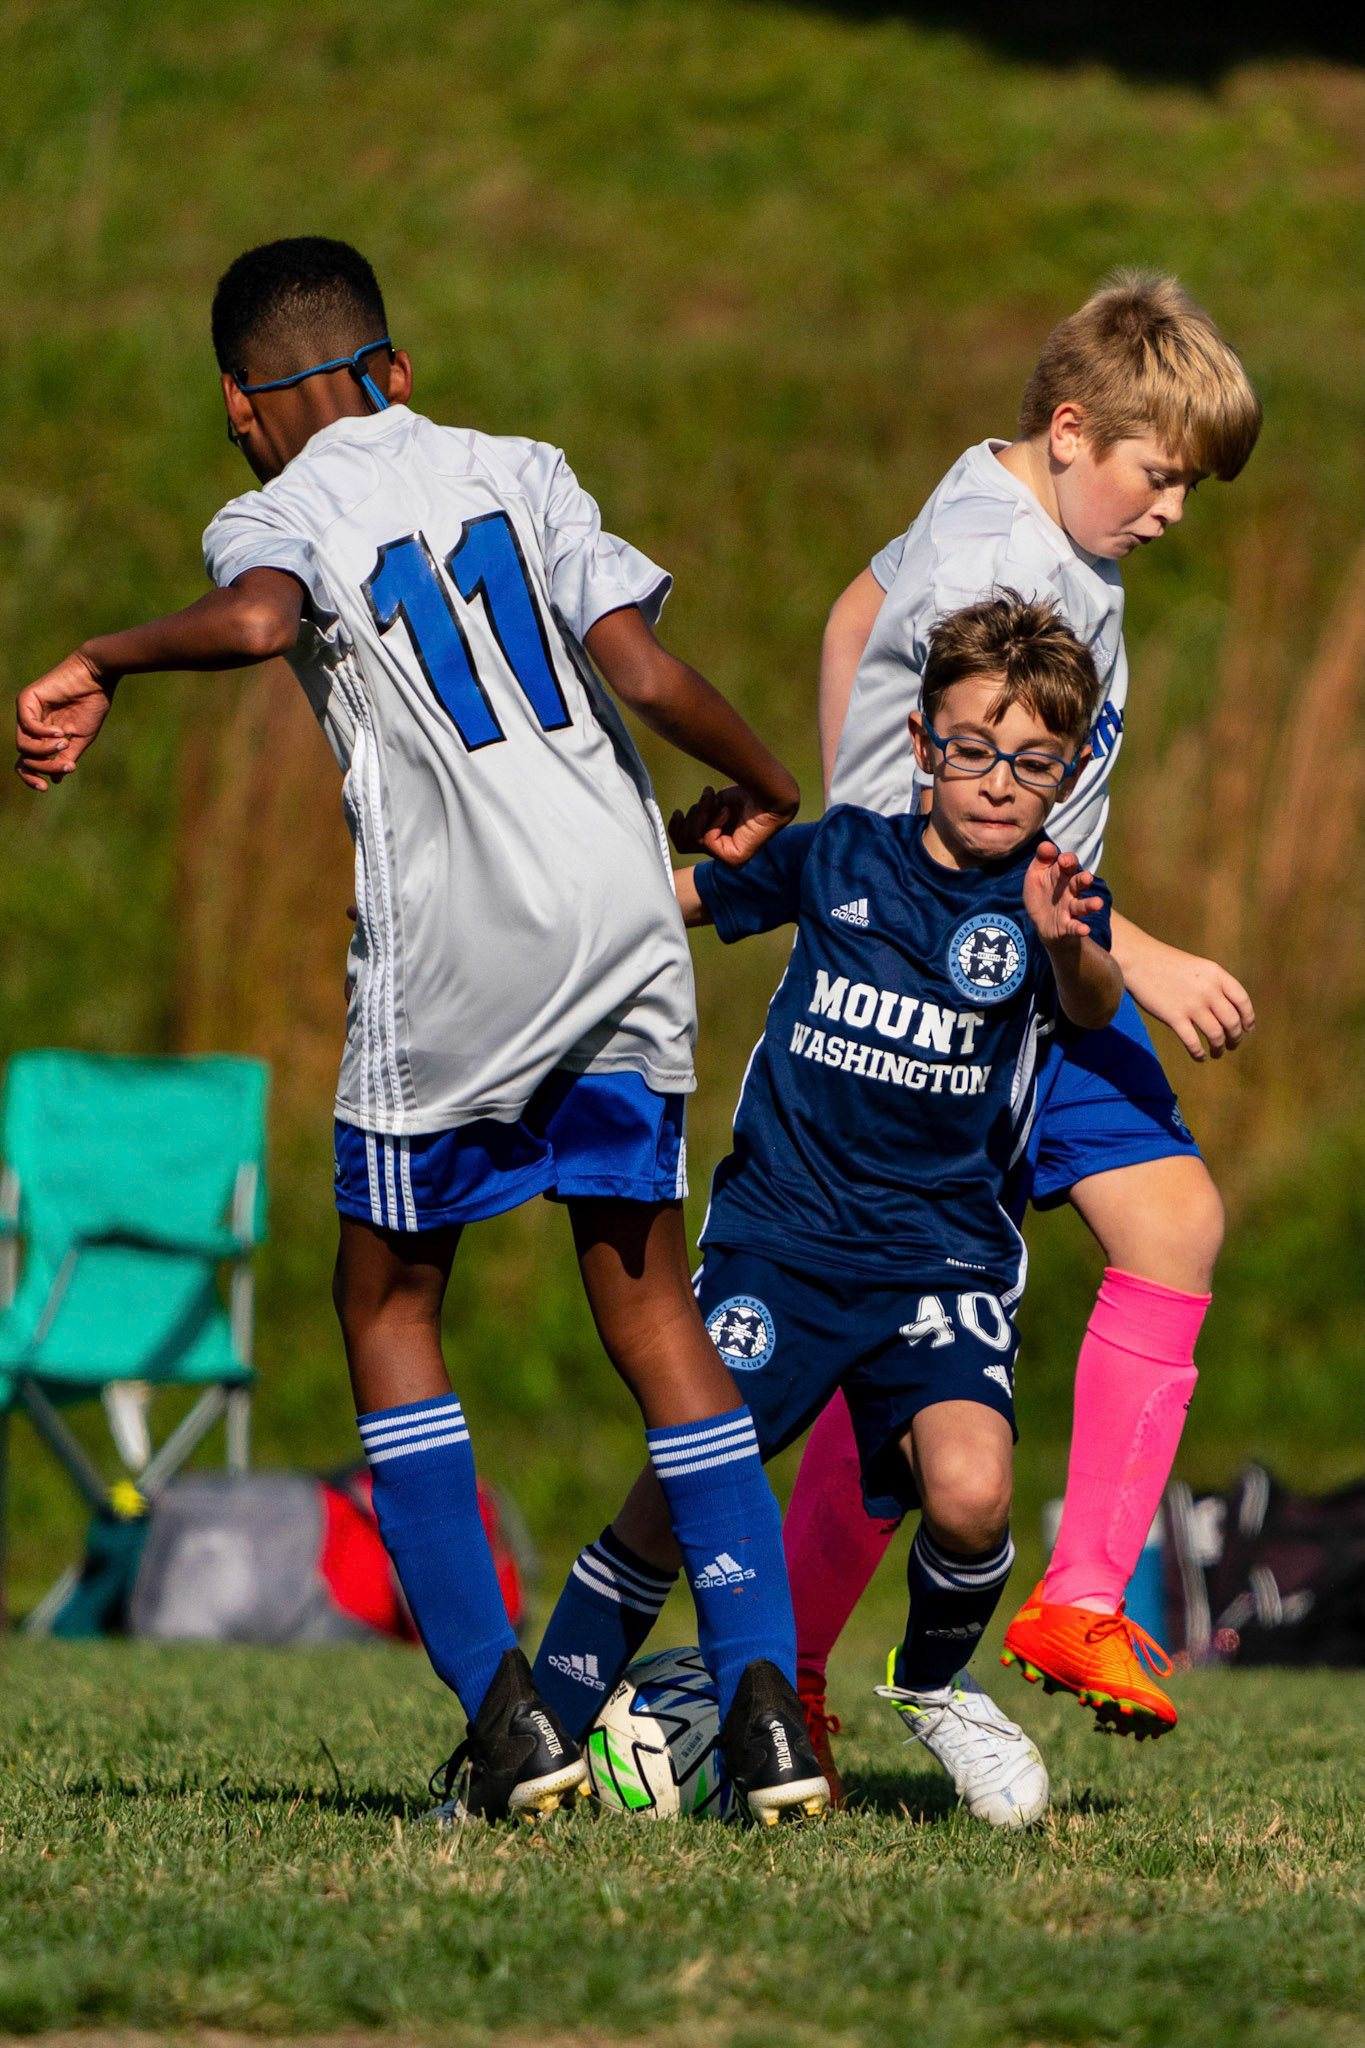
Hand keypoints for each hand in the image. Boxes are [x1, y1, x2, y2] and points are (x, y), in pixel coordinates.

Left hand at [15, 651, 117, 789]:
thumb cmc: (92, 704)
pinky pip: (27, 725)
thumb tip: (55, 780)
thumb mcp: (81, 739)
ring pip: (22, 744)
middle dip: (43, 766)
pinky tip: (61, 732)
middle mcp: (32, 725)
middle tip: (65, 766)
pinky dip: (43, 733)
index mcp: (44, 736)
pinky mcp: (27, 700)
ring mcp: (27, 712)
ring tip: (65, 743)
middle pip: (24, 757)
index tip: (44, 789)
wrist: (96, 678)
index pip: (28, 761)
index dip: (32, 777)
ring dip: (44, 750)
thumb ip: (67, 757)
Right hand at [668, 784, 795, 866]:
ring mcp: (730, 859)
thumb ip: (698, 816)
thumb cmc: (746, 794)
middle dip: (693, 817)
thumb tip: (677, 819)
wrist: (768, 793)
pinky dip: (715, 821)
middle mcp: (724, 853)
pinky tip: (729, 812)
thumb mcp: (712, 805)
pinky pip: (708, 841)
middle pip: (684, 844)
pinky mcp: (735, 860)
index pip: (685, 844)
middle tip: (708, 798)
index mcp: (719, 842)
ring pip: (694, 840)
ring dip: (702, 814)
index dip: (676, 829)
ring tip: (717, 800)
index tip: (678, 811)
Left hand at [1023, 841, 1103, 944]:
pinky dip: (1079, 928)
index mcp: (1062, 875)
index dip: (1068, 861)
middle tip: (1086, 878)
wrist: (1041, 923)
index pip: (1070, 864)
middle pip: (1079, 883)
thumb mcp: (1036, 874)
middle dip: (1083, 880)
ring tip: (1098, 904)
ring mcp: (1070, 908)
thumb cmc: (1041, 894)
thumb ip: (1042, 859)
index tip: (1062, 861)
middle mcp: (1070, 890)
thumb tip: (1046, 845)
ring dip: (1090, 904)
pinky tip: (1085, 929)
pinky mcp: (1067, 925)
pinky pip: (1074, 926)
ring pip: (1082, 905)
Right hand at [1118, 930, 1254, 1061]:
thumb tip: (1225, 1010)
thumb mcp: (1197, 967)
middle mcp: (1208, 990)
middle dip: (1235, 1037)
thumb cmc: (1166, 963)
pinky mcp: (1174, 1017)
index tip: (1247, 1029)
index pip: (1242, 1001)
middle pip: (1232, 1022)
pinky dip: (1199, 1053)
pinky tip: (1200, 1057)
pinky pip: (1193, 1042)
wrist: (1138, 960)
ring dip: (1219, 1048)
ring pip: (1215, 1035)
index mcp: (1216, 975)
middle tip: (1232, 1045)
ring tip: (1217, 1053)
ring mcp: (1191, 1005)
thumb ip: (1213, 984)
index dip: (1248, 1018)